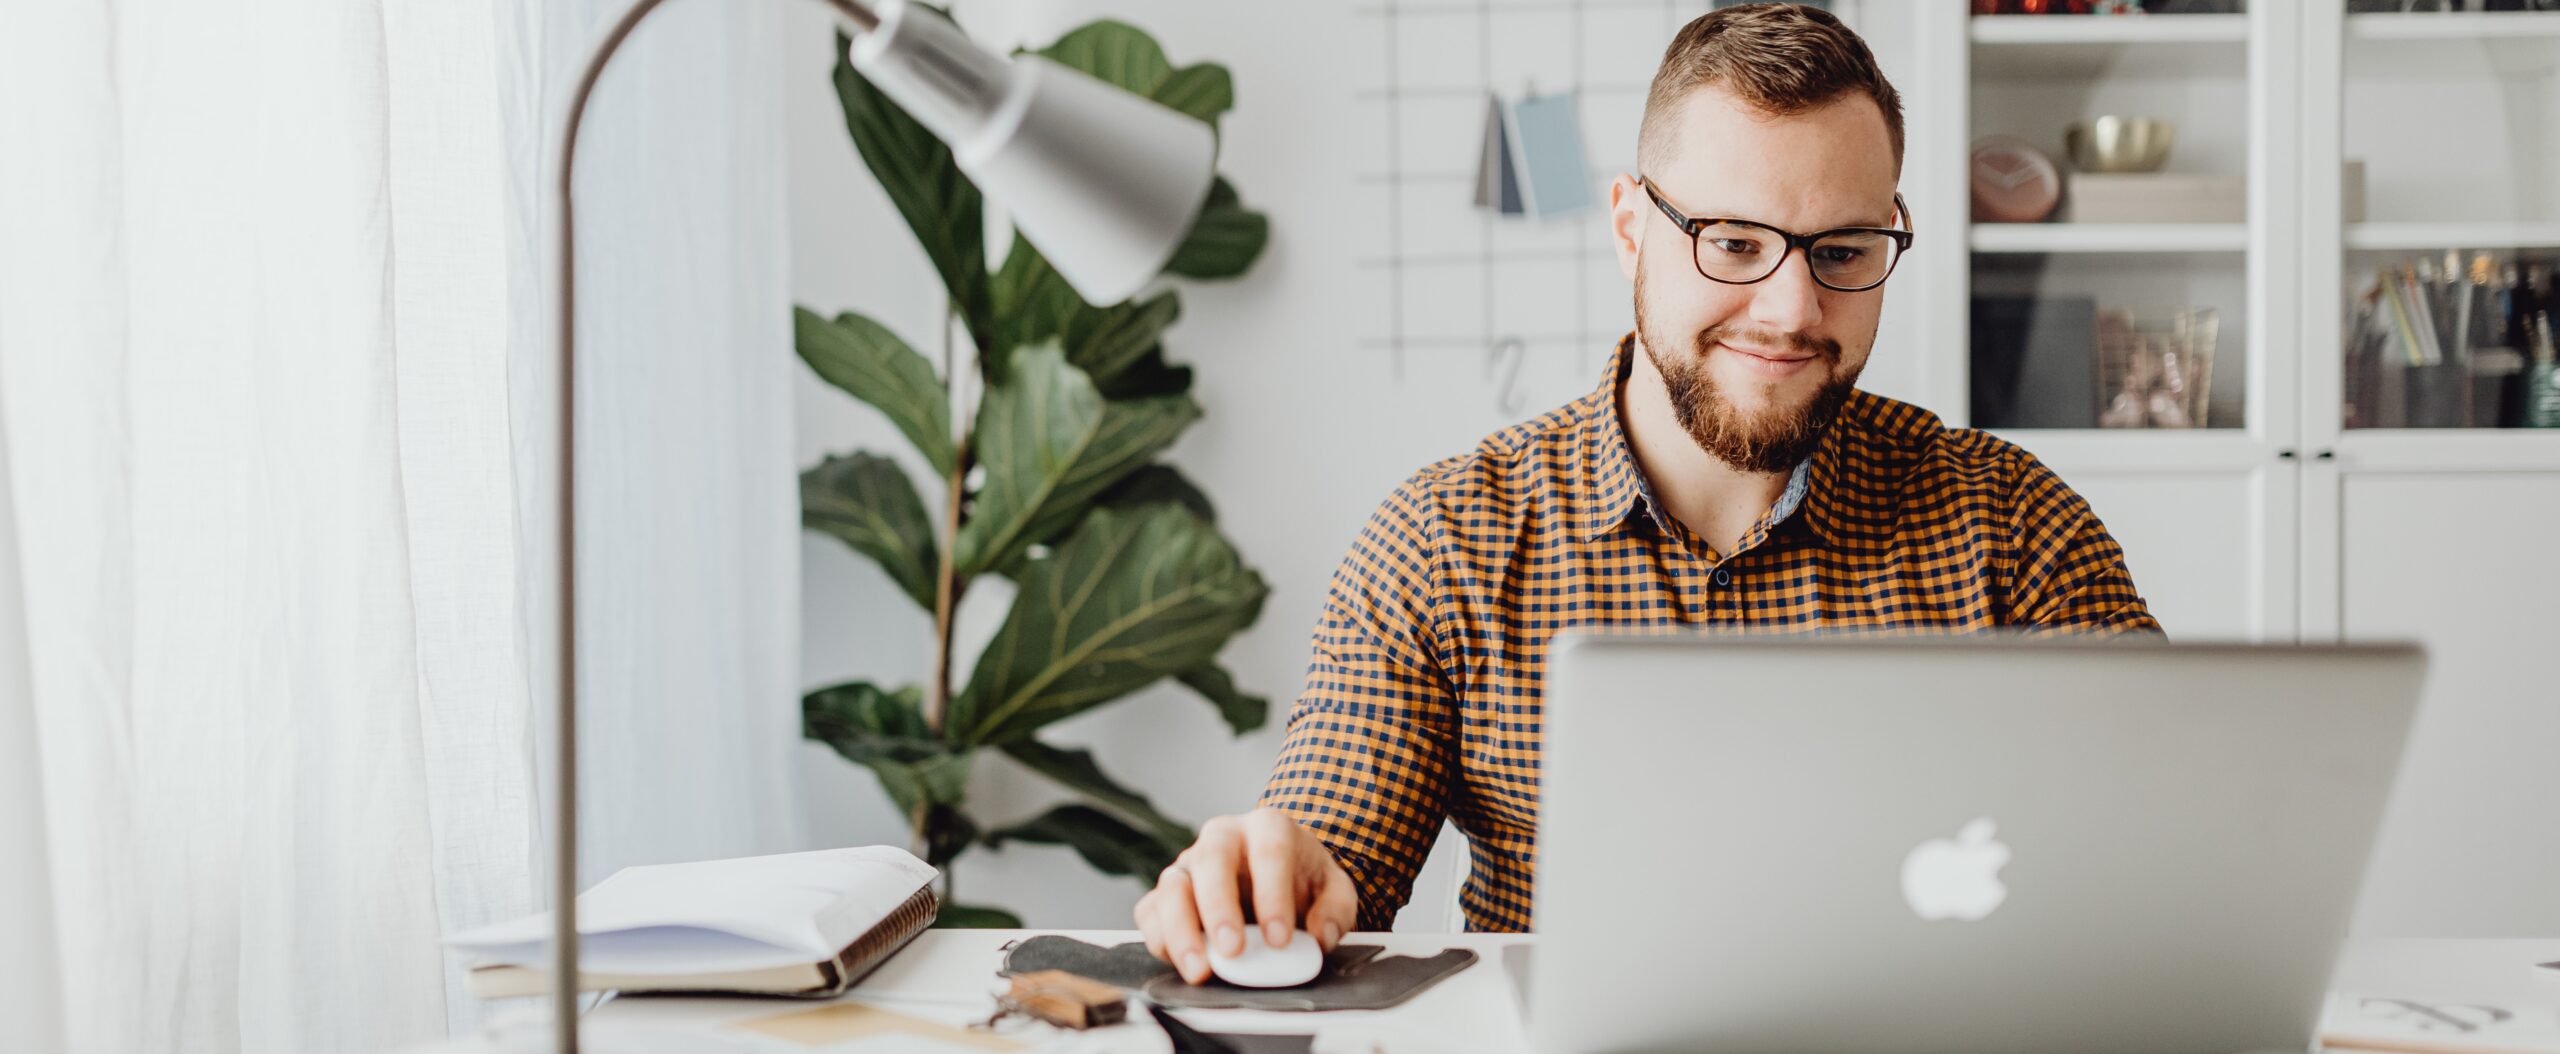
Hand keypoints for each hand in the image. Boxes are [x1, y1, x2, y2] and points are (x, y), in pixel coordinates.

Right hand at [1133, 807, 1359, 984]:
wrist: (1277, 878)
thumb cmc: (1302, 880)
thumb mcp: (1333, 889)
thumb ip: (1335, 910)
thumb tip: (1319, 936)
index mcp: (1267, 828)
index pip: (1269, 852)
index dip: (1273, 895)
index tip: (1280, 939)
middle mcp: (1222, 838)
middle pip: (1211, 860)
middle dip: (1219, 908)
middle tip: (1232, 950)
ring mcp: (1189, 864)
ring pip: (1171, 886)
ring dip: (1181, 930)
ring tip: (1201, 970)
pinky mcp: (1166, 894)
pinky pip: (1150, 912)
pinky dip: (1160, 939)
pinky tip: (1180, 962)